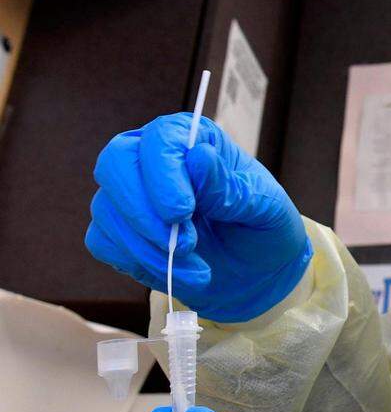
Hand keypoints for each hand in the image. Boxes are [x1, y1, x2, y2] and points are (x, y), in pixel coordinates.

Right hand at [86, 113, 311, 321]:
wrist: (256, 272)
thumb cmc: (263, 229)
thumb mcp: (265, 208)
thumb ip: (230, 187)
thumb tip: (198, 157)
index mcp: (193, 140)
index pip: (159, 138)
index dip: (163, 173)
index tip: (182, 212)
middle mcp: (152, 159)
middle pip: (115, 163)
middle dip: (144, 212)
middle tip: (184, 244)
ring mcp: (130, 195)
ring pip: (108, 210)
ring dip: (150, 249)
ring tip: (198, 269)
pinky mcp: (118, 231)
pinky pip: (103, 242)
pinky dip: (139, 263)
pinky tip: (178, 273)